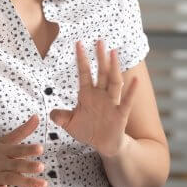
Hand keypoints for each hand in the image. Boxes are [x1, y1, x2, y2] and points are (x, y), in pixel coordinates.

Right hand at [0, 114, 47, 186]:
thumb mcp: (3, 142)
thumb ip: (21, 131)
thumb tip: (37, 117)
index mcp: (3, 151)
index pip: (16, 149)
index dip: (27, 149)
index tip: (40, 148)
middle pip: (15, 165)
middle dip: (28, 166)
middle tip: (41, 166)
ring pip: (12, 179)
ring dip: (28, 182)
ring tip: (43, 184)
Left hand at [50, 40, 138, 156]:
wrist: (104, 145)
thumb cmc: (89, 130)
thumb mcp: (70, 124)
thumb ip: (61, 117)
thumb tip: (51, 113)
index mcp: (87, 94)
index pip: (84, 73)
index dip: (81, 59)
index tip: (79, 43)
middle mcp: (100, 95)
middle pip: (101, 73)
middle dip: (100, 57)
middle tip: (100, 41)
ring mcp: (111, 103)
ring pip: (114, 82)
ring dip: (114, 68)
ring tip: (114, 53)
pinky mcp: (120, 114)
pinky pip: (126, 101)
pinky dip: (131, 91)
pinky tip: (135, 80)